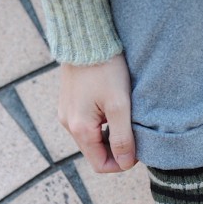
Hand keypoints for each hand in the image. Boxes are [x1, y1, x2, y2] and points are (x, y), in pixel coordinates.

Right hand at [58, 53, 135, 172]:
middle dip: (115, 148)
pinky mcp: (68, 102)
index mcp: (80, 129)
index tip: (137, 148)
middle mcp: (68, 125)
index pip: (100, 165)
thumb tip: (125, 163)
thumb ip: (123, 138)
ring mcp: (66, 113)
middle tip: (134, 132)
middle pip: (95, 152)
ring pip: (91, 138)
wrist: (85, 38)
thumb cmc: (105, 69)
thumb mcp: (120, 105)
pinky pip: (85, 123)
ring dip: (108, 135)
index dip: (121, 163)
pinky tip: (111, 107)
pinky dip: (100, 123)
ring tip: (124, 117)